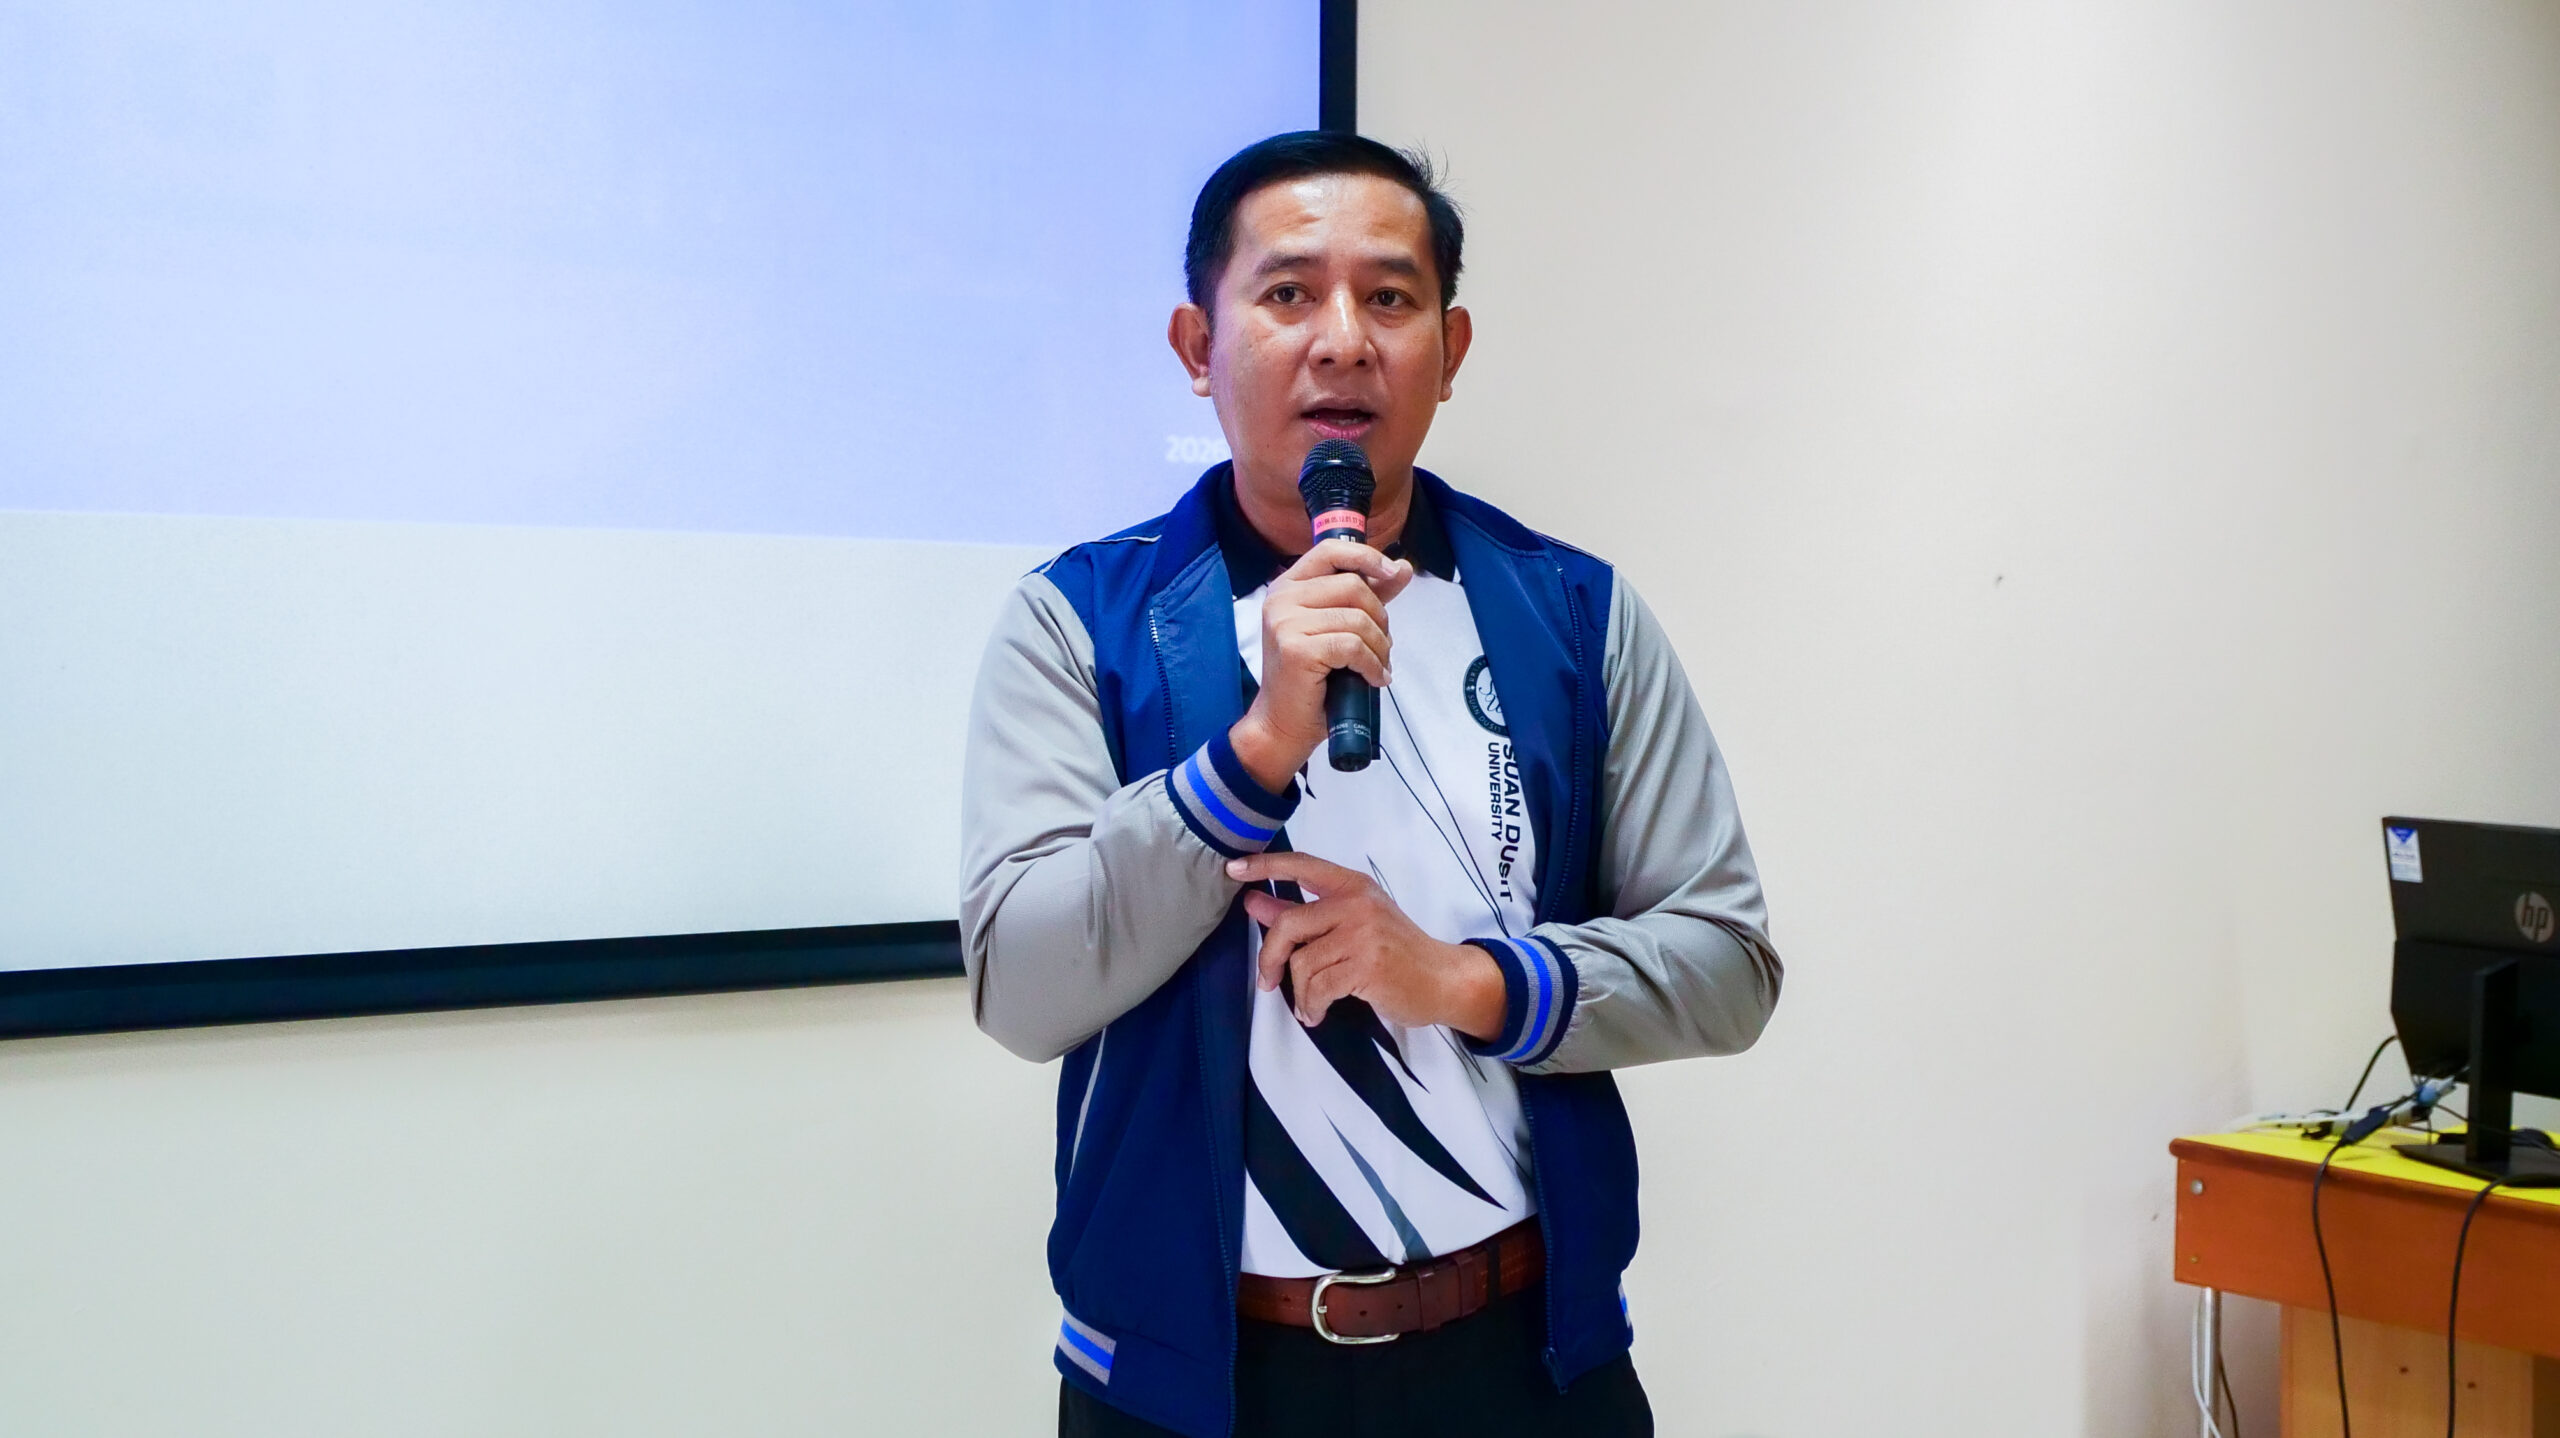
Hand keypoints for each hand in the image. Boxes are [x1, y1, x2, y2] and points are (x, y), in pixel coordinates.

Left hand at [1225, 851, 1506, 1038]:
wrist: (1443, 979)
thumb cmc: (1396, 952)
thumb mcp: (1353, 924)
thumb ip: (1303, 912)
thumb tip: (1254, 902)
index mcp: (1352, 885)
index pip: (1301, 865)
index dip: (1264, 865)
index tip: (1232, 868)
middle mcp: (1357, 903)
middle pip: (1289, 925)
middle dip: (1269, 958)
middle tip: (1267, 982)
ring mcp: (1363, 933)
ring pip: (1302, 963)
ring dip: (1300, 993)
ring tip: (1311, 1004)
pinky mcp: (1367, 966)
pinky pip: (1318, 988)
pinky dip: (1311, 1006)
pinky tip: (1317, 1013)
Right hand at [1229, 540, 1413, 791]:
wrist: (1284, 722)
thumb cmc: (1311, 677)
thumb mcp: (1337, 626)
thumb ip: (1368, 595)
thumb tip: (1403, 567)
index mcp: (1288, 586)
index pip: (1331, 550)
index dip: (1366, 556)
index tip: (1393, 572)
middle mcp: (1281, 598)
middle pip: (1353, 586)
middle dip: (1379, 618)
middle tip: (1381, 646)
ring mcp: (1285, 622)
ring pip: (1357, 619)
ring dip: (1379, 647)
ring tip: (1377, 666)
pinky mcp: (1297, 649)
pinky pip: (1353, 646)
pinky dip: (1372, 665)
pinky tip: (1373, 679)